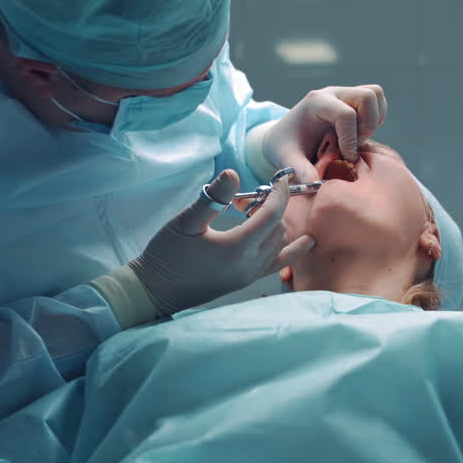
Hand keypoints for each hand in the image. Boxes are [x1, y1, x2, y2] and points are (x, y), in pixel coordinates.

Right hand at [129, 169, 314, 313]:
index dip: (280, 193)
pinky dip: (292, 250)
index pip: (271, 215)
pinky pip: (278, 264)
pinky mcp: (244, 281)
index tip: (282, 178)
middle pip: (278, 228)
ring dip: (276, 224)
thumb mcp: (186, 222)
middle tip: (257, 192)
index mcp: (238, 248)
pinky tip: (308, 242)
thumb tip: (233, 171)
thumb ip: (213, 197)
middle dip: (274, 207)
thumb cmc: (166, 255)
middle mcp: (250, 264)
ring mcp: (249, 276)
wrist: (155, 291)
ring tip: (261, 209)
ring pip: (279, 244)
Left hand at [264, 85, 386, 182]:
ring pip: (375, 95)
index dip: (351, 139)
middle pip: (367, 97)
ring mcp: (344, 95)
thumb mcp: (286, 158)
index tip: (345, 157)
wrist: (285, 136)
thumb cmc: (286, 146)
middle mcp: (333, 94)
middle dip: (367, 126)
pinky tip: (360, 135)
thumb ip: (299, 170)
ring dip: (373, 121)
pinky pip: (377, 101)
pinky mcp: (353, 100)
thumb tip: (314, 183)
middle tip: (355, 146)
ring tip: (358, 140)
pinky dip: (375, 119)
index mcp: (316, 103)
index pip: (346, 114)